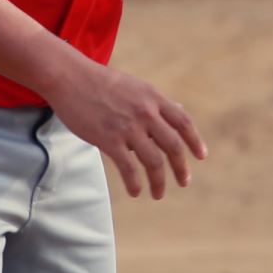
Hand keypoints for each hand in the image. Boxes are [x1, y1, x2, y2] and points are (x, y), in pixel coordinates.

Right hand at [43, 57, 206, 199]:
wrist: (71, 78)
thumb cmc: (103, 83)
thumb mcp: (137, 87)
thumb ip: (156, 101)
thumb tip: (179, 108)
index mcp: (154, 98)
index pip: (183, 122)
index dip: (195, 141)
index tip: (201, 157)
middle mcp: (146, 112)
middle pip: (173, 145)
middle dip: (181, 167)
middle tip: (184, 182)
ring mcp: (128, 127)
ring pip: (153, 161)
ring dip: (158, 182)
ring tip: (158, 194)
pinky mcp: (108, 139)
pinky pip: (128, 167)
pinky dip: (135, 183)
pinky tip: (136, 191)